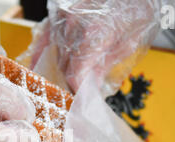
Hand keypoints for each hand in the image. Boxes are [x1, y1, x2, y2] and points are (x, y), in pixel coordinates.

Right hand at [29, 0, 160, 94]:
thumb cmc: (134, 7)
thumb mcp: (129, 41)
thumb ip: (107, 64)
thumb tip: (92, 84)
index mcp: (92, 35)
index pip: (75, 75)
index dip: (77, 91)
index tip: (82, 100)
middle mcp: (72, 26)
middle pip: (64, 67)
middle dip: (72, 83)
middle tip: (80, 93)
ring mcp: (62, 18)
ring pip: (55, 54)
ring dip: (62, 69)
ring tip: (69, 81)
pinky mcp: (57, 13)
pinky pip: (44, 38)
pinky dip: (41, 53)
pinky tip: (39, 66)